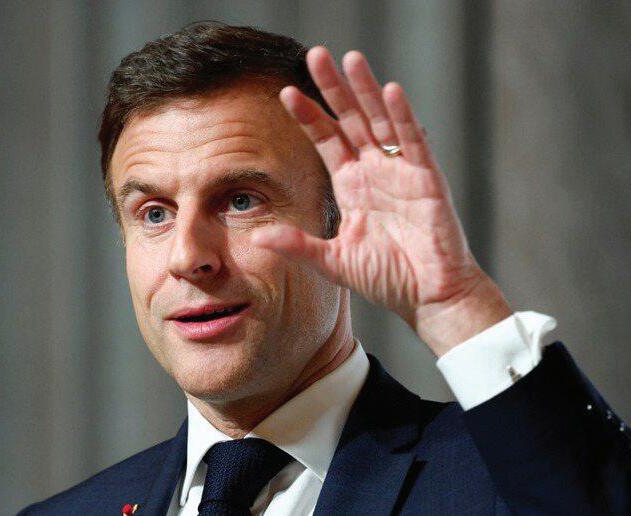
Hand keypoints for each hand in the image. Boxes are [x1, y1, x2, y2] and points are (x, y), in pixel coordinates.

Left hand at [251, 47, 510, 355]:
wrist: (427, 297)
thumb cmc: (386, 278)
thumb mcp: (332, 261)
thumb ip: (298, 245)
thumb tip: (258, 235)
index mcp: (351, 185)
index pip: (326, 140)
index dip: (308, 116)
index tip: (286, 92)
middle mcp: (374, 172)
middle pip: (351, 120)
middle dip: (333, 89)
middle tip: (316, 55)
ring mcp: (401, 172)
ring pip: (381, 121)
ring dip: (366, 90)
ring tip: (350, 59)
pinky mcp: (427, 180)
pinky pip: (412, 143)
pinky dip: (402, 117)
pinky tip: (390, 91)